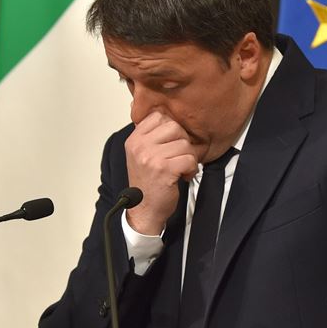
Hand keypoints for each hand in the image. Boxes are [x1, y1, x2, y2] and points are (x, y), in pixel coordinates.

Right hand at [124, 111, 201, 234]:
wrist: (144, 210)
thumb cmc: (147, 184)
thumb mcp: (141, 155)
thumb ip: (152, 137)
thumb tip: (171, 119)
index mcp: (134, 139)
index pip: (159, 116)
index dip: (172, 130)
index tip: (170, 145)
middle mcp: (140, 146)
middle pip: (175, 127)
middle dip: (183, 143)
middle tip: (178, 158)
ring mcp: (151, 157)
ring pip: (185, 144)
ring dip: (188, 158)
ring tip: (180, 169)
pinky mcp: (164, 169)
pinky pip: (189, 159)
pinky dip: (192, 169)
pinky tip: (183, 176)